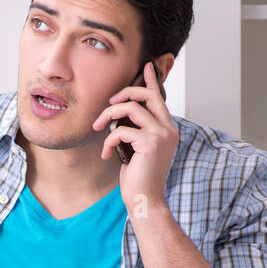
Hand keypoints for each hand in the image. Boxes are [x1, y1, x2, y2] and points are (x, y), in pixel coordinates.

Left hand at [91, 61, 177, 213]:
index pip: (158, 98)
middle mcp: (168, 129)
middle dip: (124, 93)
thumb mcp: (137, 150)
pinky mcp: (150, 143)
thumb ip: (136, 131)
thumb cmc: (139, 178)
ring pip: (131, 109)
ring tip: (98, 129)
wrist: (145, 200)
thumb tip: (120, 116)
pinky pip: (121, 131)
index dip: (150, 81)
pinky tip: (105, 155)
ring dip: (108, 116)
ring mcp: (161, 135)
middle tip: (108, 104)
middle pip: (146, 95)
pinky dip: (108, 141)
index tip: (146, 67)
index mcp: (167, 129)